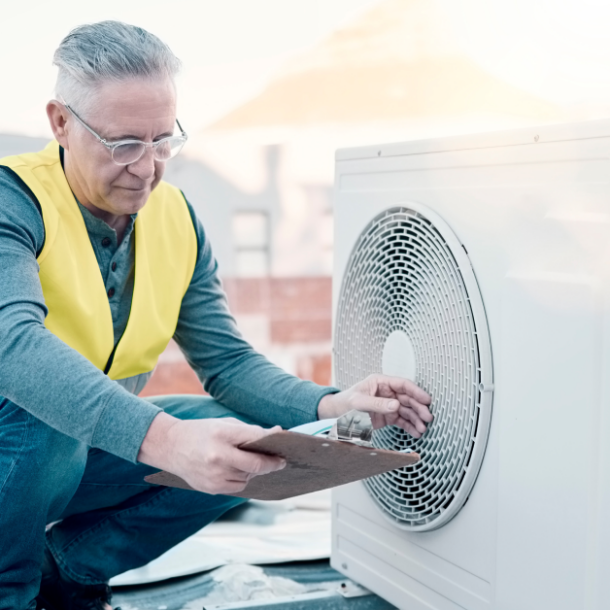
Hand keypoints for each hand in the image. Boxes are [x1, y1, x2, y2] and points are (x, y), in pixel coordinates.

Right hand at [138, 414, 285, 493]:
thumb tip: (276, 434)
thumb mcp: (224, 424)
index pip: (255, 439)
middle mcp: (218, 456)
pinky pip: (237, 487)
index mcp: (222, 434)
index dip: (272, 443)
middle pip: (255, 464)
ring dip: (253, 471)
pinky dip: (241, 479)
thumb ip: (249, 431)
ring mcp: (214, 475)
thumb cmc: (201, 431)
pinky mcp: (210, 488)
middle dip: (271, 464)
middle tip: (281, 461)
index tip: (284, 447)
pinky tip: (236, 470)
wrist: (170, 446)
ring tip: (249, 462)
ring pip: (248, 477)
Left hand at [318, 374, 432, 437]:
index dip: (416, 391)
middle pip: (408, 399)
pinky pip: (402, 421)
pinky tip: (416, 433)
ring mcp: (389, 405)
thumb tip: (396, 405)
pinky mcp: (388, 417)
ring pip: (407, 411)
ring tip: (423, 429)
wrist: (336, 415)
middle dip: (419, 408)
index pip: (403, 384)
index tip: (426, 400)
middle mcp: (387, 392)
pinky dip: (410, 427)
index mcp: (381, 382)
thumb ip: (377, 404)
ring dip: (416, 419)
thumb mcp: (359, 402)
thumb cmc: (345, 403)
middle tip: (428, 417)